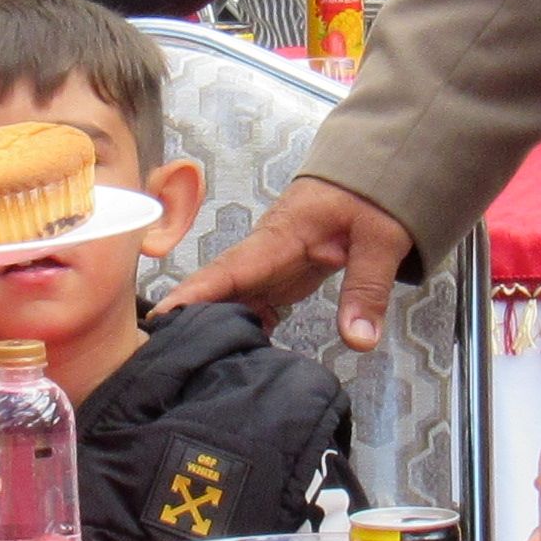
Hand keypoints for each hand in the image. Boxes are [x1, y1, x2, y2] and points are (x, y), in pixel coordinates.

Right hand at [162, 172, 417, 353]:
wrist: (372, 172)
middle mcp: (262, 252)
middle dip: (188, 321)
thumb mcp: (380, 239)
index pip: (228, 268)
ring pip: (229, 299)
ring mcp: (268, 265)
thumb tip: (358, 341)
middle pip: (217, 289)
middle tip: (162, 359)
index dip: (193, 294)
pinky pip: (250, 304)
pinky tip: (234, 360)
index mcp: (279, 236)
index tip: (160, 318)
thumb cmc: (371, 196)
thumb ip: (368, 287)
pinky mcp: (278, 276)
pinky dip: (240, 329)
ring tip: (188, 368)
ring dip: (212, 329)